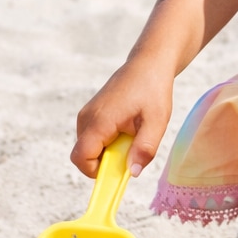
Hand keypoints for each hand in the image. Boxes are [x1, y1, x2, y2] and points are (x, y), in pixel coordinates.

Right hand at [72, 59, 173, 178]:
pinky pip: (92, 137)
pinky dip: (107, 141)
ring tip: (132, 135)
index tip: (119, 171)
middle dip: (106, 162)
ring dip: (108, 151)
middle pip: (83, 155)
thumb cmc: (153, 90)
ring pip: (88, 147)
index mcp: (100, 121)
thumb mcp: (157, 122)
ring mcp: (87, 114)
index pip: (81, 158)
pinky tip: (127, 129)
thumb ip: (145, 149)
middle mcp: (87, 118)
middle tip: (131, 149)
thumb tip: (132, 172)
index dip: (96, 172)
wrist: (148, 64)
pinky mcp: (91, 113)